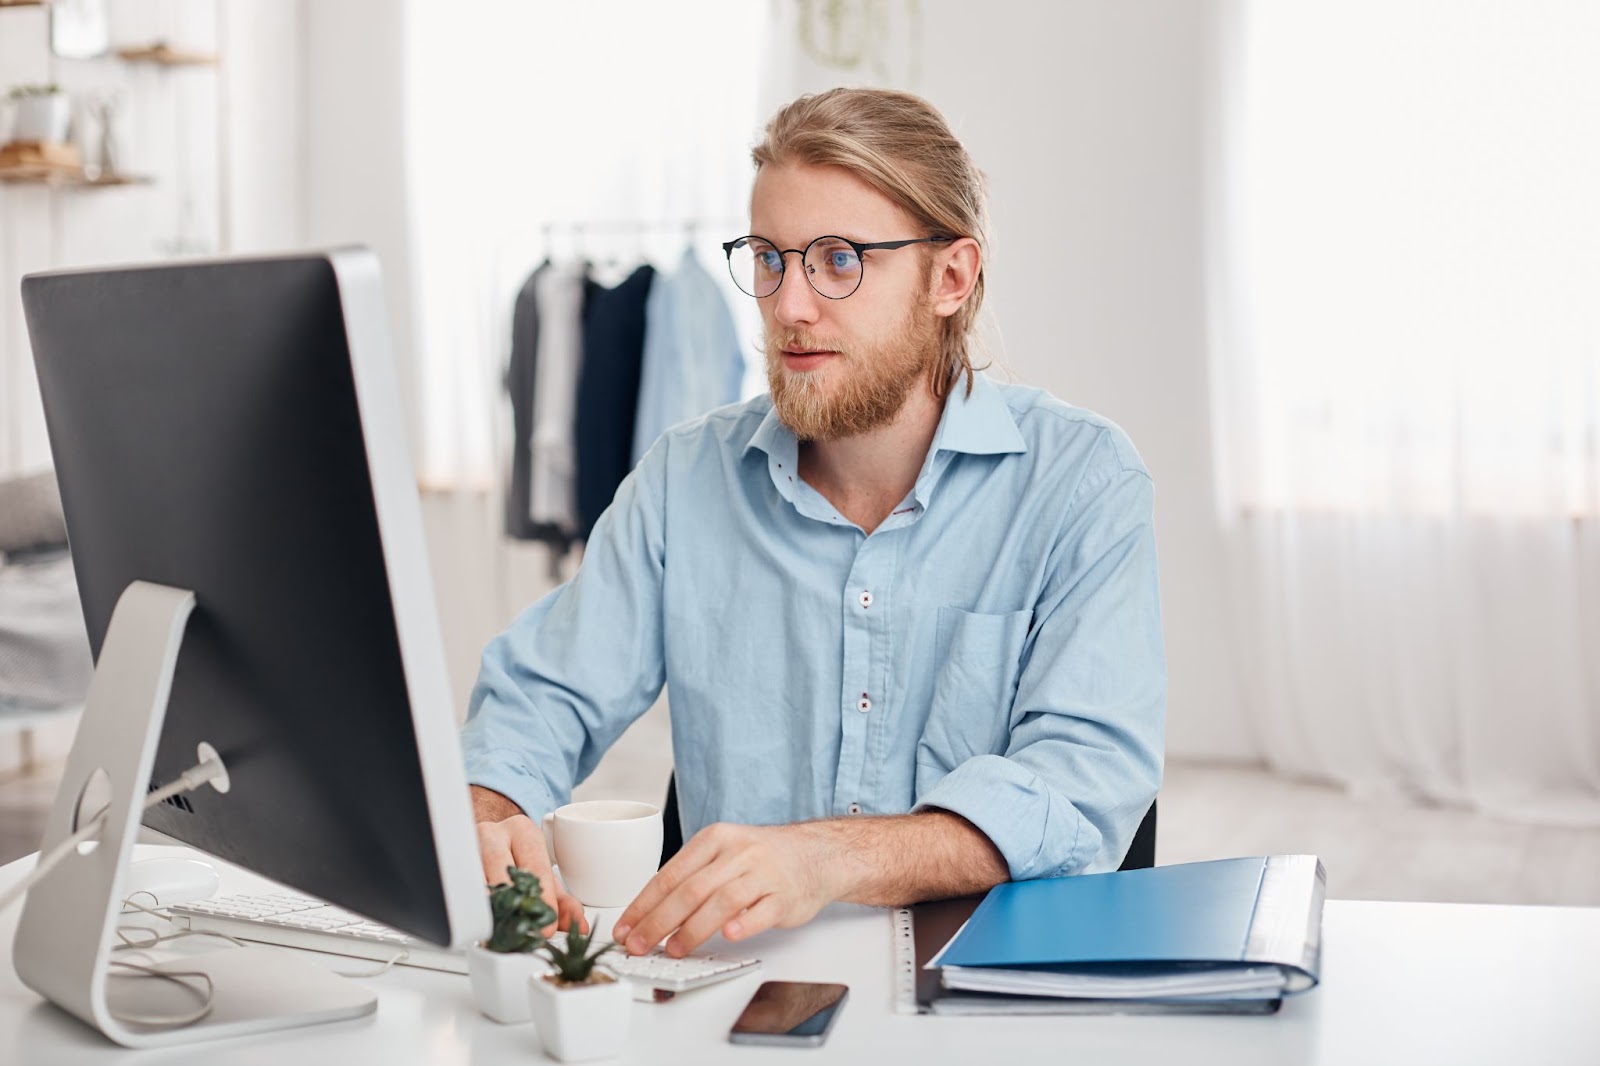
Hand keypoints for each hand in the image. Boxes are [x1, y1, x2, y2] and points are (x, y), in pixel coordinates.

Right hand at [472, 786, 586, 935]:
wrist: (484, 835)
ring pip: (477, 884)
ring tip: (502, 932)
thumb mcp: (541, 872)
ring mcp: (467, 847)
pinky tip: (481, 924)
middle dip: (515, 908)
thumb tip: (578, 926)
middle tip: (523, 931)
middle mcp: (492, 834)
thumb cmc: (514, 853)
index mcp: (522, 831)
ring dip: (490, 912)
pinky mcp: (450, 863)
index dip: (542, 901)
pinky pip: (460, 891)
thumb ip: (563, 900)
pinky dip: (472, 910)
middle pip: (503, 875)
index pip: (535, 868)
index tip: (547, 926)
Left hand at [611, 822, 844, 957]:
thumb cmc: (760, 858)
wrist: (814, 853)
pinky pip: (762, 911)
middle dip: (658, 921)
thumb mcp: (723, 852)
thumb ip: (691, 876)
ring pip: (722, 901)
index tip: (625, 928)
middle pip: (691, 890)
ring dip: (694, 929)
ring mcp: (763, 873)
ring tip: (673, 949)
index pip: (670, 874)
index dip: (644, 904)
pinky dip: (744, 923)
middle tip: (639, 946)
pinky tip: (728, 935)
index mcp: (714, 839)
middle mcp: (737, 853)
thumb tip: (648, 912)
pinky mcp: (785, 895)